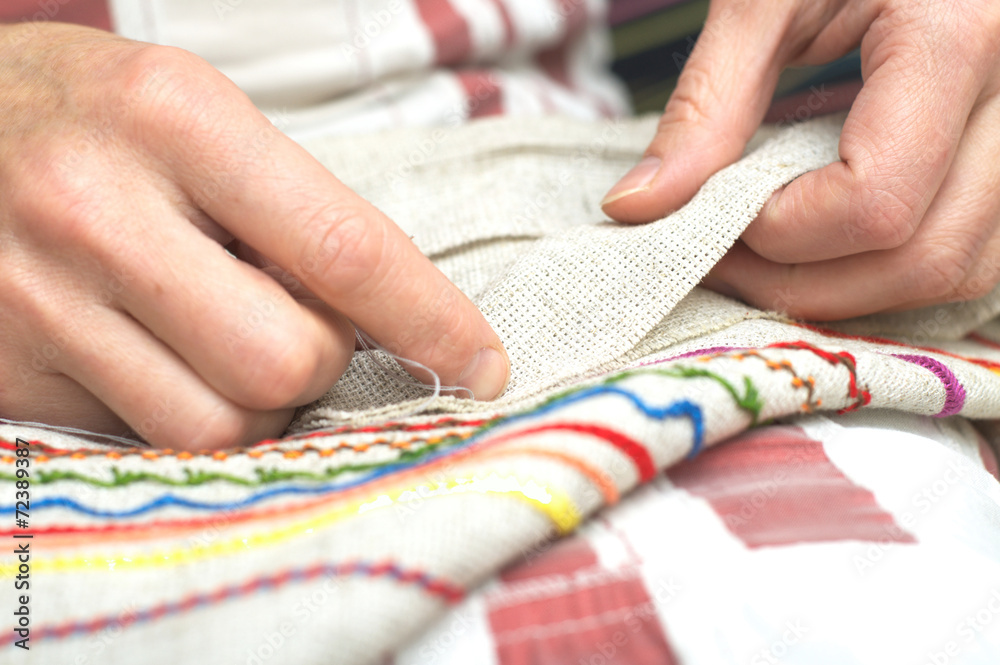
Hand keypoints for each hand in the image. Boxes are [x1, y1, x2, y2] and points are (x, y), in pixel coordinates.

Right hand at [0, 23, 508, 449]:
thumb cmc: (83, 116)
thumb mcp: (191, 112)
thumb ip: (288, 209)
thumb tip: (385, 318)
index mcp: (174, 118)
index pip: (344, 248)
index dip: (432, 320)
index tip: (482, 364)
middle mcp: (98, 210)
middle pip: (287, 361)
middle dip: (320, 362)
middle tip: (291, 319)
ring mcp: (38, 299)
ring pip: (218, 425)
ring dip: (255, 401)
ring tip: (218, 336)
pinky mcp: (4, 372)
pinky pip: (142, 439)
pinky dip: (181, 411)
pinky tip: (152, 353)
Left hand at [602, 0, 999, 319]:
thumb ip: (706, 104)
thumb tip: (639, 206)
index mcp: (955, 35)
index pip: (874, 200)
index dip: (778, 232)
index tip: (709, 210)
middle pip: (924, 257)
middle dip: (802, 281)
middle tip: (716, 256)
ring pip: (957, 270)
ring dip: (848, 287)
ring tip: (762, 250)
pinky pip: (967, 248)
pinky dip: (886, 266)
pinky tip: (820, 235)